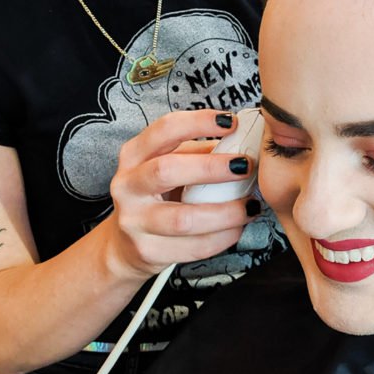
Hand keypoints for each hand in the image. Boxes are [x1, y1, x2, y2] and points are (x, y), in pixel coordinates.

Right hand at [108, 109, 258, 276]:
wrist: (124, 244)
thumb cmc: (156, 194)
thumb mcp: (169, 164)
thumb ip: (198, 152)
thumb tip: (241, 144)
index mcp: (134, 154)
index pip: (165, 129)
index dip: (199, 122)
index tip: (231, 122)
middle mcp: (128, 185)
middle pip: (168, 170)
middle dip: (211, 167)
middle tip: (244, 166)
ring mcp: (134, 221)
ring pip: (184, 218)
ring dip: (225, 212)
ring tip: (250, 206)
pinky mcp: (147, 251)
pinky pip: (192, 247)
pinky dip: (222, 237)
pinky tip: (237, 228)